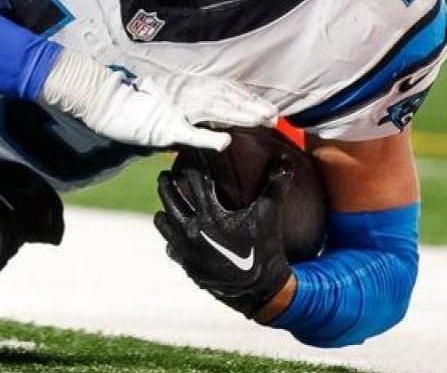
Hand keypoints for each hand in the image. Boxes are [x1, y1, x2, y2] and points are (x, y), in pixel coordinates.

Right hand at [38, 51, 274, 150]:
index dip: (245, 97)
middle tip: (274, 115)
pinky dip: (207, 137)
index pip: (222, 89)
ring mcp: (174, 107)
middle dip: (250, 106)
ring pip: (213, 110)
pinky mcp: (163, 124)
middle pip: (223, 97)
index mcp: (185, 87)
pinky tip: (225, 142)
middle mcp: (183, 93)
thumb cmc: (132, 106)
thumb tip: (207, 121)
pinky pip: (188, 131)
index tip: (266, 105)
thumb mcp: (165, 104)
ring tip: (261, 121)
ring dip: (239, 116)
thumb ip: (186, 110)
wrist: (103, 103)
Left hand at [155, 158, 295, 317]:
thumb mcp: (269, 217)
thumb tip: (284, 161)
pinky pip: (170, 246)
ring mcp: (185, 249)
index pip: (194, 180)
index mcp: (210, 215)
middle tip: (166, 173)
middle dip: (166, 182)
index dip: (192, 164)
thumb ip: (275, 187)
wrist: (259, 292)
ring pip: (162, 222)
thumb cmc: (265, 251)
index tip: (189, 154)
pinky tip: (177, 232)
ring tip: (168, 201)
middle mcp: (192, 230)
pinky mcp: (185, 265)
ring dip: (164, 209)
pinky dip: (172, 237)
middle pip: (169, 197)